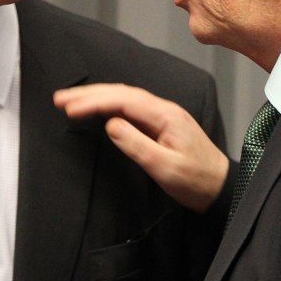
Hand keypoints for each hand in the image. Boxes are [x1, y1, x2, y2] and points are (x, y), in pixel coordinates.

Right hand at [54, 84, 228, 212]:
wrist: (220, 187)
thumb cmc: (196, 180)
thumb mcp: (165, 168)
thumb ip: (137, 145)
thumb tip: (110, 125)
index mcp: (165, 115)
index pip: (123, 100)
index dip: (95, 102)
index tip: (70, 108)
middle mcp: (163, 109)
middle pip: (121, 93)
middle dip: (89, 94)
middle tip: (60, 98)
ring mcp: (161, 115)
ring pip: (124, 98)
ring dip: (96, 97)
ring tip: (70, 100)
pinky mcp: (158, 123)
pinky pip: (129, 107)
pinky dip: (108, 105)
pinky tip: (96, 108)